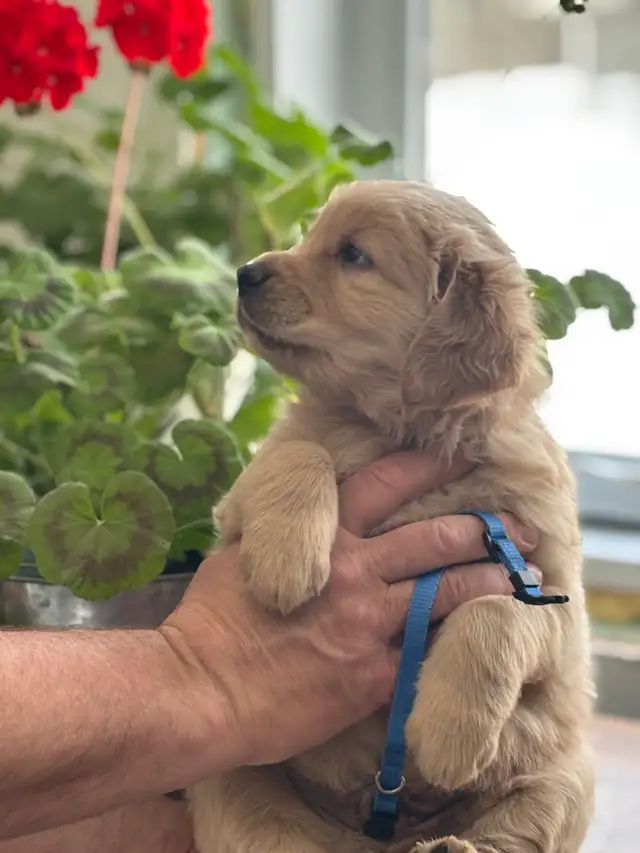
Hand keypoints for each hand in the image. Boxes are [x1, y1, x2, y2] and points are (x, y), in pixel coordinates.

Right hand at [159, 451, 538, 770]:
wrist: (199, 689)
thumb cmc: (210, 621)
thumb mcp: (241, 556)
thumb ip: (279, 537)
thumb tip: (290, 524)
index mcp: (323, 538)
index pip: (385, 485)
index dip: (427, 466)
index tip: (458, 457)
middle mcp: (355, 573)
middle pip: (435, 539)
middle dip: (483, 529)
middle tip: (518, 525)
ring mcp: (368, 624)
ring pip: (447, 594)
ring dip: (489, 581)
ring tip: (520, 577)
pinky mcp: (371, 676)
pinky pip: (426, 656)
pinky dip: (454, 645)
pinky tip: (481, 641)